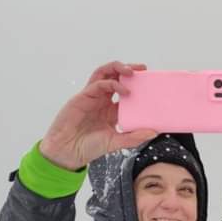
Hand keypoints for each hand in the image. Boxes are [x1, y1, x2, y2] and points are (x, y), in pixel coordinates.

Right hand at [39, 61, 157, 169]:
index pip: (125, 91)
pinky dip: (111, 83)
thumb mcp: (116, 142)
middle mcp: (102, 100)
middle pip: (115, 77)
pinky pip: (97, 84)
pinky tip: (123, 90)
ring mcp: (92, 97)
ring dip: (118, 69)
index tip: (150, 82)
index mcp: (110, 110)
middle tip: (143, 69)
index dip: (136, 85)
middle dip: (128, 70)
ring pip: (105, 74)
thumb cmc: (89, 147)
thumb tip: (154, 133)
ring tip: (132, 72)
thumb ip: (133, 138)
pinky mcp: (83, 96)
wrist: (68, 152)